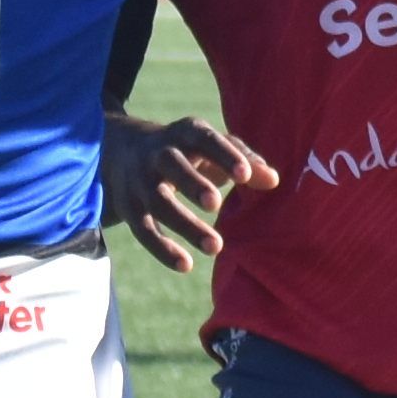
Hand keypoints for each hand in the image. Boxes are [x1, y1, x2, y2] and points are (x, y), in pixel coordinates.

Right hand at [106, 113, 269, 272]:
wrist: (123, 152)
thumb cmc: (188, 152)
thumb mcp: (213, 147)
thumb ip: (244, 159)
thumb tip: (274, 181)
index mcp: (185, 133)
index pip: (205, 139)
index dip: (224, 155)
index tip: (244, 175)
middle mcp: (159, 153)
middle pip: (172, 165)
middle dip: (192, 184)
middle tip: (215, 204)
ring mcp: (140, 181)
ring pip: (158, 202)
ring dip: (185, 224)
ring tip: (216, 246)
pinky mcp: (130, 208)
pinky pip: (143, 231)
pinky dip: (162, 249)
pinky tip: (186, 264)